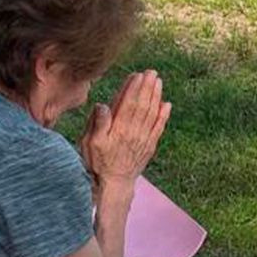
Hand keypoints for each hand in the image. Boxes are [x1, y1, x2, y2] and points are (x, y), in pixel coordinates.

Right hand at [81, 70, 169, 186]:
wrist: (115, 184)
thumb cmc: (98, 162)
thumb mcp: (90, 143)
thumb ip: (98, 123)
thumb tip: (103, 104)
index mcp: (119, 129)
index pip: (128, 104)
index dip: (134, 88)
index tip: (138, 75)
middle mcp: (134, 132)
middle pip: (143, 105)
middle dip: (147, 87)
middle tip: (151, 72)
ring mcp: (144, 139)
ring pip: (152, 113)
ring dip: (156, 96)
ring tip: (158, 82)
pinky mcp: (149, 146)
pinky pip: (159, 128)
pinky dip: (163, 115)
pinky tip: (166, 104)